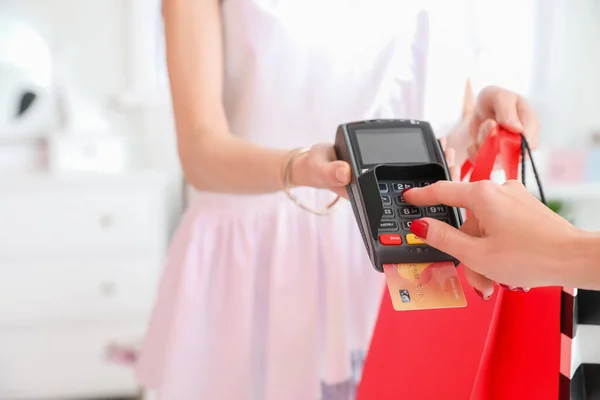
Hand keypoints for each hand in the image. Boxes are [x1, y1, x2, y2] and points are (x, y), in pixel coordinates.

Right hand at [288, 141, 459, 198]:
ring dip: (435, 172)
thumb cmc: (317, 168)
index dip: (421, 194)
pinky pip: (412, 172)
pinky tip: (437, 150)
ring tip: (449, 155)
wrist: (315, 164)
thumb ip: (330, 172)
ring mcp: (386, 186)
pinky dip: (426, 163)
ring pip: (418, 184)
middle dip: (436, 182)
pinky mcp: (387, 175)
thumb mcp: (319, 169)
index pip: (399, 202)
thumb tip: (345, 172)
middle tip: (453, 163)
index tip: (437, 181)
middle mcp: (381, 194)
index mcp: (369, 198)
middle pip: (416, 195)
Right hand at [403, 180, 583, 298]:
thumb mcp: (476, 254)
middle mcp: (499, 190)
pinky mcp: (526, 209)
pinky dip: (497, 247)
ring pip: (484, 227)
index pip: (441, 191)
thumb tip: (422, 226)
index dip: (421, 197)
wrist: (575, 259)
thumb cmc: (533, 256)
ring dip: (482, 254)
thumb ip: (444, 238)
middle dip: (466, 251)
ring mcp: (514, 199)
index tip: (409, 197)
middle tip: (472, 274)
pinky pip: (500, 226)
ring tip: (492, 279)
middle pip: (466, 221)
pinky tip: (504, 267)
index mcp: (482, 195)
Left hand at [467, 86, 540, 160]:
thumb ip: (506, 110)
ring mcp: (512, 152)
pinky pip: (486, 165)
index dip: (511, 142)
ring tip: (480, 131)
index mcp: (531, 122)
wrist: (480, 111)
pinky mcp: (499, 160)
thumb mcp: (497, 97)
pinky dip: (475, 155)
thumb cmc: (492, 101)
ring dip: (483, 148)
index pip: (530, 143)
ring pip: (498, 162)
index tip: (494, 126)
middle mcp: (525, 140)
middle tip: (486, 124)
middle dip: (492, 143)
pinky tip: (473, 144)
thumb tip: (517, 129)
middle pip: (513, 155)